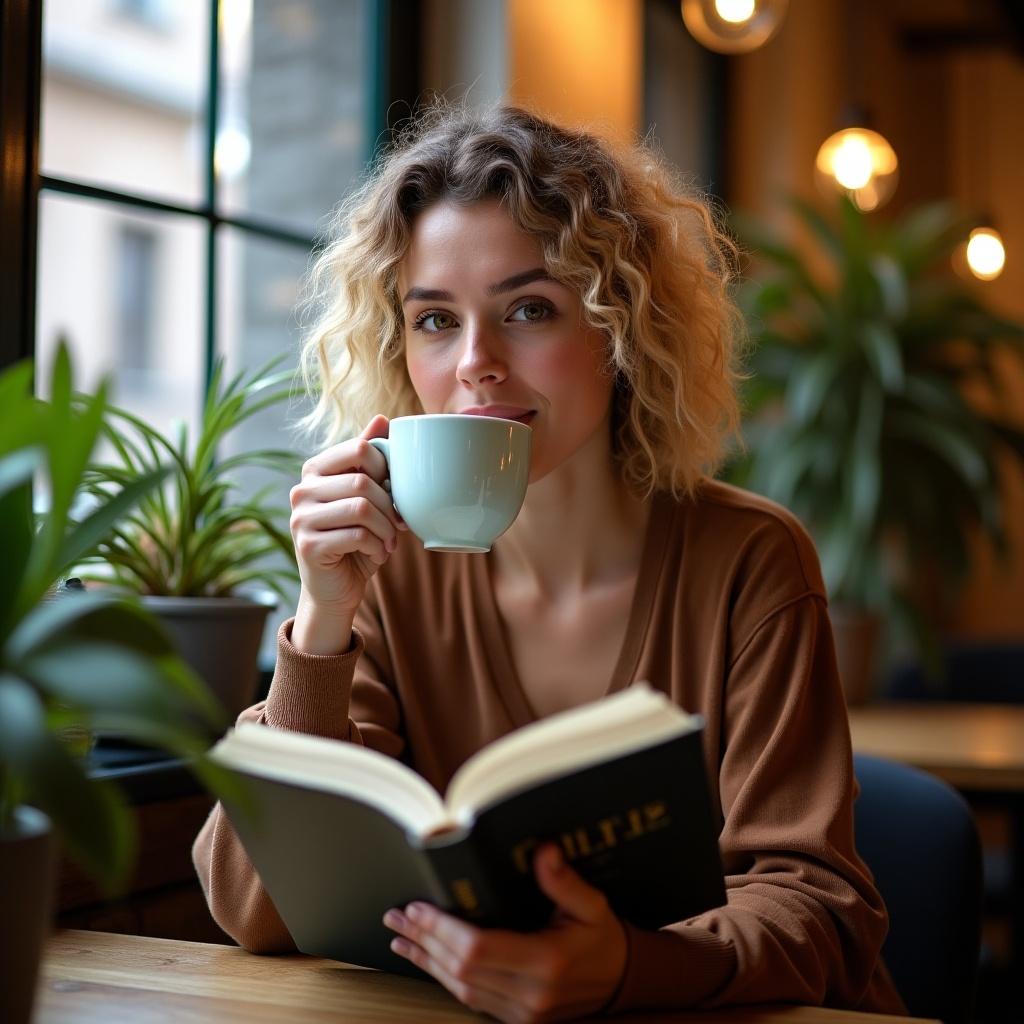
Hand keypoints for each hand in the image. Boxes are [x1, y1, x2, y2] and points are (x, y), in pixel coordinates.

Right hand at [289, 414, 405, 615]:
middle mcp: (302, 490)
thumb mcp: (367, 496)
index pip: (360, 449)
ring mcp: (300, 518)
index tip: (395, 494)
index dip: (387, 470)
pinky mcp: (307, 545)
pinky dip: (378, 547)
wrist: (336, 588)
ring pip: (362, 508)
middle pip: (363, 481)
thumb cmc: (356, 538)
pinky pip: (357, 536)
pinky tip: (378, 554)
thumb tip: (382, 418)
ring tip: (389, 542)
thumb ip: (370, 460)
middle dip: (391, 506)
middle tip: (399, 525)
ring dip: (387, 529)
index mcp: (315, 470)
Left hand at [383, 844, 627, 1022]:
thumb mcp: (592, 905)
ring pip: (459, 988)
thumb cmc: (603, 938)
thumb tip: (543, 851)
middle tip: (397, 917)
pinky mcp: (517, 1019)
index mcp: (546, 963)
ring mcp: (522, 1013)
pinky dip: (444, 978)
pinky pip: (471, 999)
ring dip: (426, 961)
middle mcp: (530, 995)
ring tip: (400, 938)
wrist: (622, 981)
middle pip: (460, 970)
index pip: (477, 949)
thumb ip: (564, 881)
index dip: (443, 929)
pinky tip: (426, 961)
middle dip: (424, 941)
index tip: (419, 908)